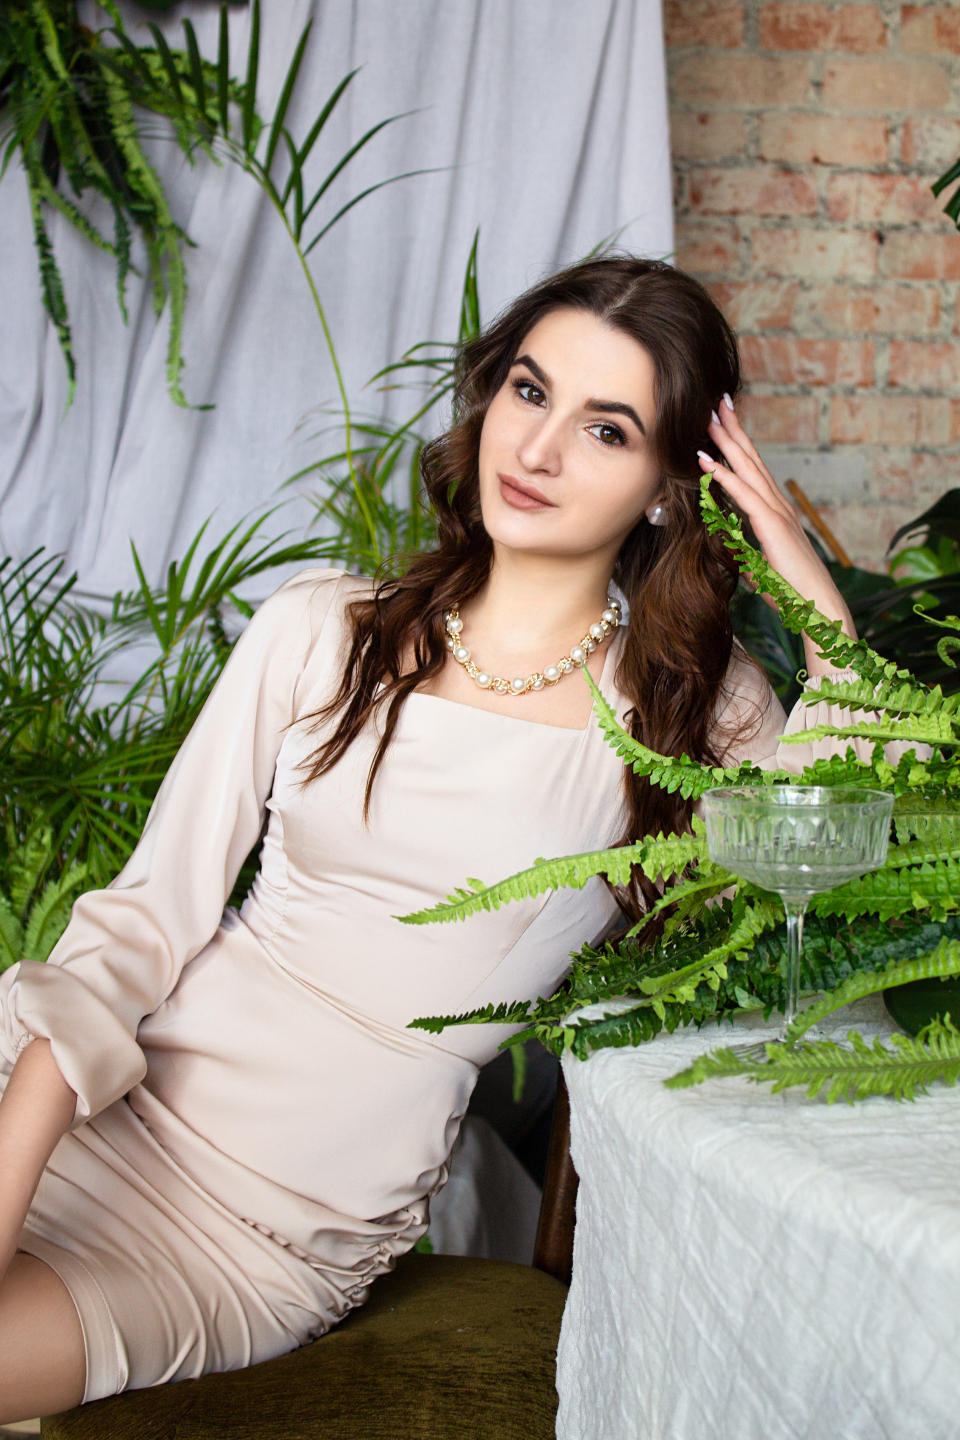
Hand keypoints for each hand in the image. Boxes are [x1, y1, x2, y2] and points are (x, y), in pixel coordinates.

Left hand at [697, 394, 856, 676]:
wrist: (818, 610)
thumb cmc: (794, 596)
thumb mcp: (765, 574)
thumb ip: (754, 562)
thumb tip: (745, 564)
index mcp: (776, 514)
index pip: (753, 473)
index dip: (738, 446)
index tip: (723, 423)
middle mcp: (779, 507)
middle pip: (752, 460)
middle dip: (735, 429)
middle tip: (718, 401)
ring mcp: (778, 515)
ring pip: (749, 470)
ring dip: (727, 443)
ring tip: (709, 418)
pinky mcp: (773, 528)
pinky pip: (745, 496)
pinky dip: (725, 477)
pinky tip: (708, 460)